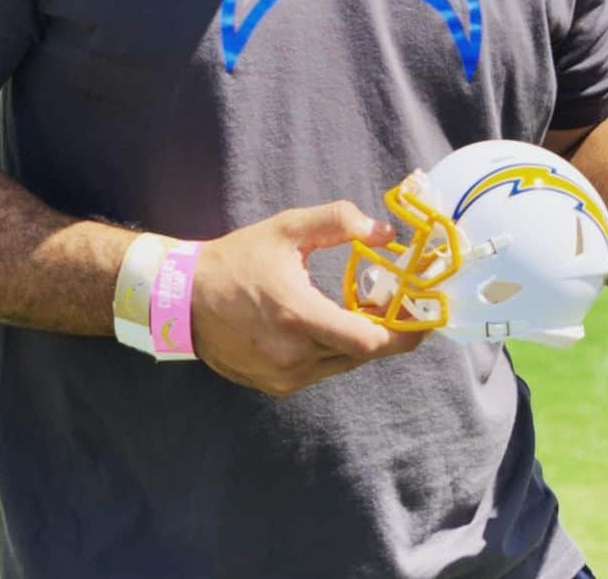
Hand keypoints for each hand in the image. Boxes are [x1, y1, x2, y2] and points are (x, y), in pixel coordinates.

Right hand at [191, 201, 424, 395]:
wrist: (183, 299)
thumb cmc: (237, 259)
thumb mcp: (287, 229)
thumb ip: (337, 221)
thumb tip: (384, 233)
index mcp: (299, 316)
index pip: (369, 341)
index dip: (403, 332)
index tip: (424, 316)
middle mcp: (294, 356)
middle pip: (362, 353)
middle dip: (386, 331)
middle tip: (398, 305)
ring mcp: (284, 377)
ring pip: (343, 363)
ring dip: (359, 340)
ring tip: (363, 310)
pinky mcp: (276, 386)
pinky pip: (321, 370)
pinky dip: (334, 349)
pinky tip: (329, 324)